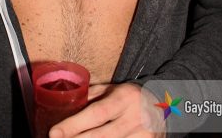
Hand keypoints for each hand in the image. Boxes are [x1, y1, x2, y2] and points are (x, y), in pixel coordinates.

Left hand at [48, 83, 165, 137]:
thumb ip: (94, 94)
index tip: (54, 133)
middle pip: (101, 137)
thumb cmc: (133, 97)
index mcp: (125, 98)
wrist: (167, 105)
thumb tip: (68, 101)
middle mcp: (135, 118)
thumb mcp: (115, 88)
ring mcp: (143, 137)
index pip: (96, 113)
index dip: (74, 125)